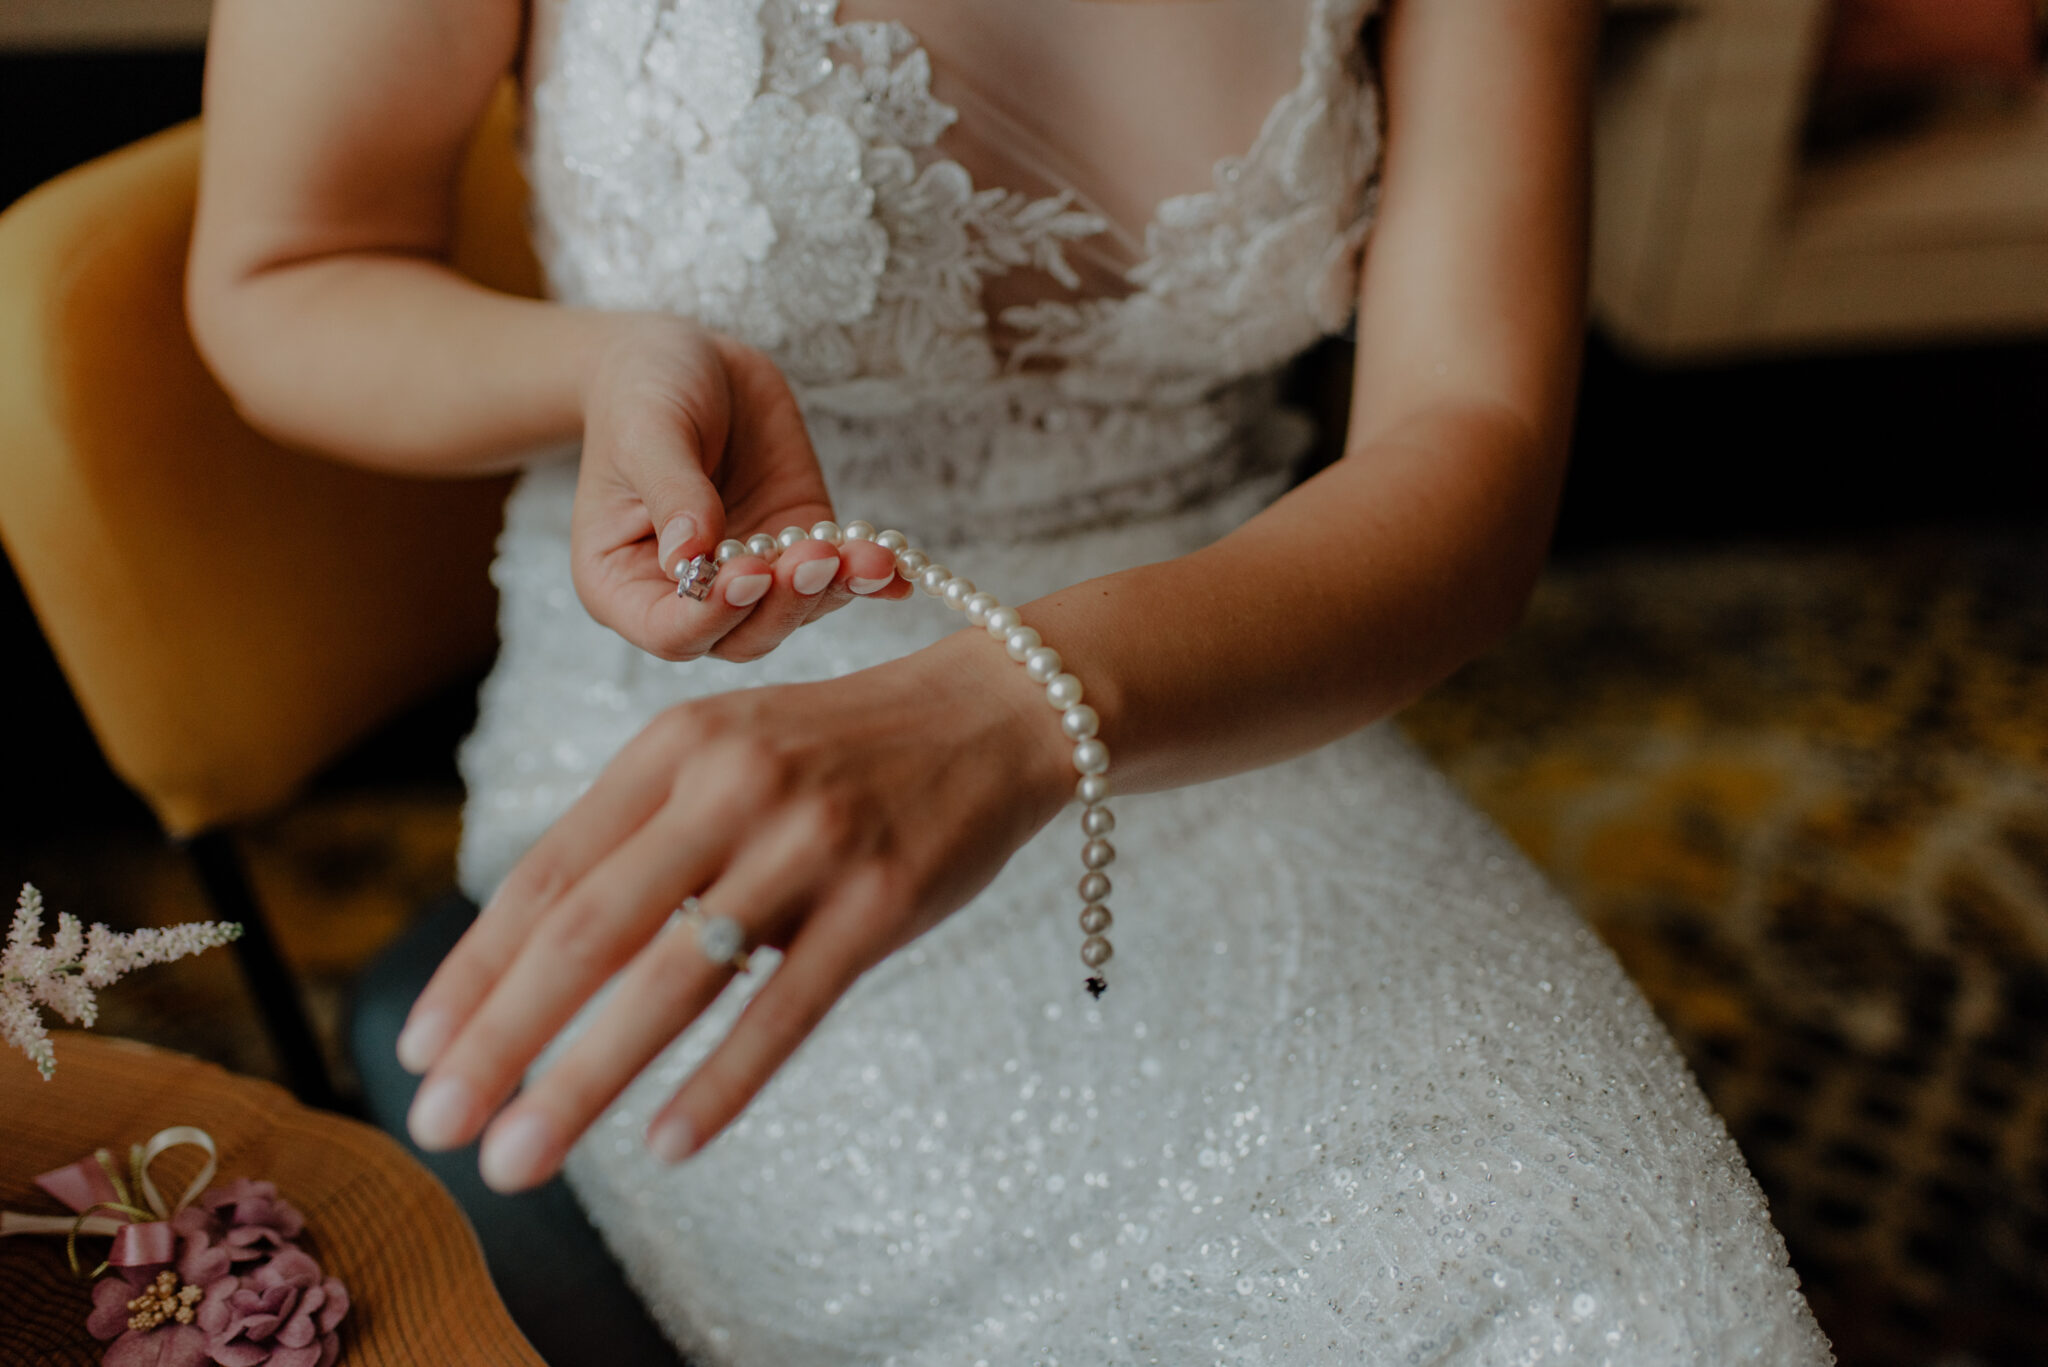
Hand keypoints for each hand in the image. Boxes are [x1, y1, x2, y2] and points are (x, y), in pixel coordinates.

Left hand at [392, 632, 1071, 1190]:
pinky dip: (722, 1080)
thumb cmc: (841, 754)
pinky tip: (669, 1142)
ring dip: (584, 1078)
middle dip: (501, 1038)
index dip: (474, 969)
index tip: (419, 1051)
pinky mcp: (882, 897)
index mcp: (673, 749)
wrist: (994, 716)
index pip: (547, 873)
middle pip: (587, 930)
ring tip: (521, 1156)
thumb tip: (536, 962)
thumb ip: (642, 838)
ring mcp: (809, 841)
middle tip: (438, 1126)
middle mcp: (731, 785)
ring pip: (674, 976)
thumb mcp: (728, 756)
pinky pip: (788, 1005)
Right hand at [573, 316, 909, 661]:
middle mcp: (688, 595)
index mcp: (623, 583)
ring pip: (796, 612)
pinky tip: (895, 571)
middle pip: (743, 636)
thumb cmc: (640, 392)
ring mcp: (748, 574)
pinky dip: (867, 576)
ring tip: (867, 558)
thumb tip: (691, 559)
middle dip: (785, 605)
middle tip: (815, 557)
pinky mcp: (796, 547)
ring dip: (834, 589)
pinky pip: (835, 575)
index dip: (712, 615)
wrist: (686, 358)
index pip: (671, 631)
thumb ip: (672, 493)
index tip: (747, 574)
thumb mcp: (645, 430)